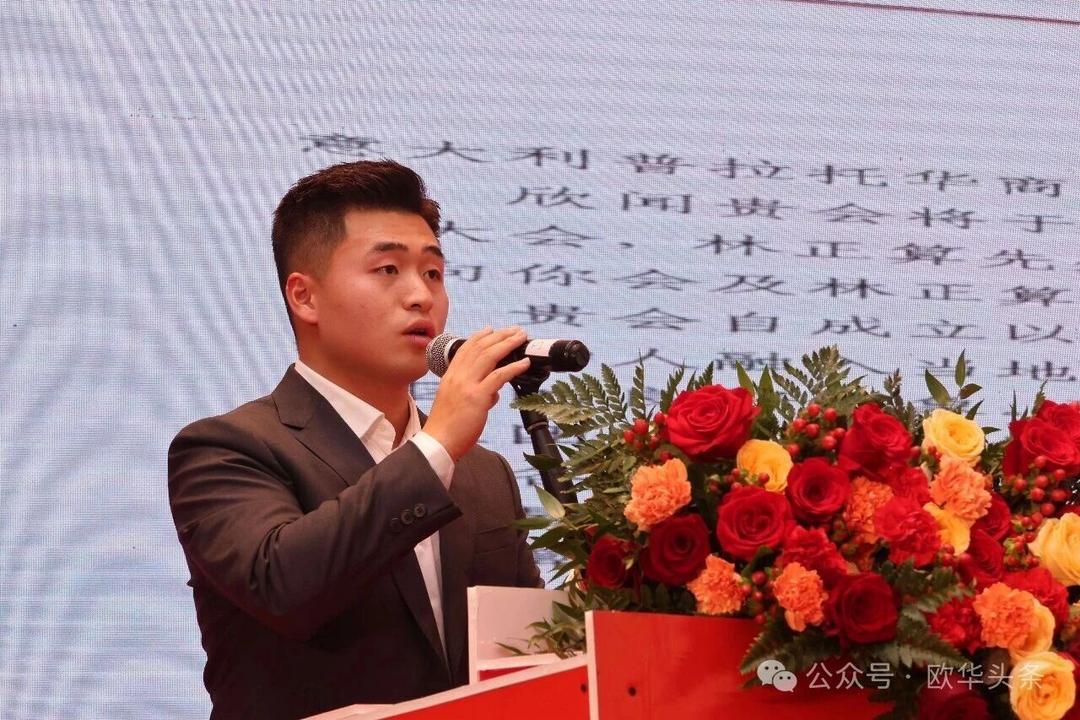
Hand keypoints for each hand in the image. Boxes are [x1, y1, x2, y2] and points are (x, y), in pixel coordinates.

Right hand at [423, 327, 531, 460]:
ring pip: (490, 356)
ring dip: (508, 343)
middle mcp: (457, 376)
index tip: (491, 329)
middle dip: (500, 335)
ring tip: (522, 338)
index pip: (465, 349)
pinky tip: (524, 363)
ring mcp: (467, 385)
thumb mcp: (456, 402)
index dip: (480, 337)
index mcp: (450, 376)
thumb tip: (494, 392)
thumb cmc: (447, 426)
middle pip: (480, 348)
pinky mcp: (477, 397)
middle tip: (515, 330)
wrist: (438, 442)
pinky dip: (514, 367)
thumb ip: (474, 393)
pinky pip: (499, 376)